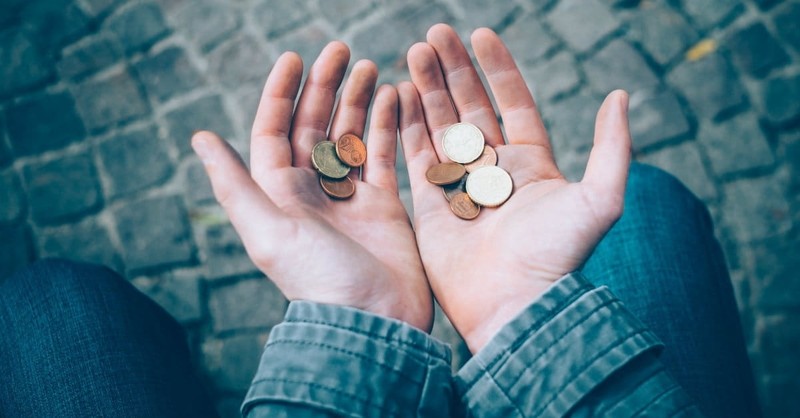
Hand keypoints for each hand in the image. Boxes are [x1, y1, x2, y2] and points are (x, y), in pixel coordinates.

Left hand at [193, 42, 432, 330]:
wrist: (372, 320)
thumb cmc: (317, 279)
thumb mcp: (268, 231)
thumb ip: (235, 185)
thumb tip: (199, 138)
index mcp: (279, 193)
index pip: (275, 130)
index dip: (281, 92)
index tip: (296, 57)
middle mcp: (312, 191)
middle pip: (314, 125)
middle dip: (326, 86)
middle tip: (341, 49)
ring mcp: (350, 196)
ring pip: (350, 135)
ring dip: (358, 100)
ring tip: (370, 66)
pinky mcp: (384, 205)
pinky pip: (384, 154)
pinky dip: (388, 125)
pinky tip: (394, 97)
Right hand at [398, 25, 631, 350]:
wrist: (514, 305)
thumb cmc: (557, 256)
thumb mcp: (600, 199)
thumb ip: (612, 148)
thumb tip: (621, 96)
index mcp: (532, 163)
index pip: (512, 102)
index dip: (497, 68)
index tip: (480, 34)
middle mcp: (494, 170)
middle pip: (471, 107)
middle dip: (453, 68)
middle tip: (435, 34)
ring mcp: (459, 185)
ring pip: (440, 125)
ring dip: (428, 89)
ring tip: (414, 52)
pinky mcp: (430, 205)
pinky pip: (416, 155)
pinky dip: (407, 125)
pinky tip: (399, 94)